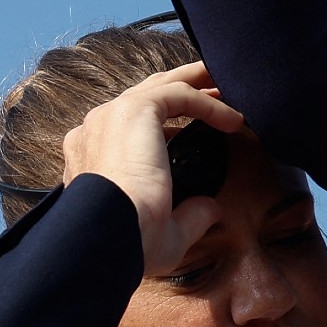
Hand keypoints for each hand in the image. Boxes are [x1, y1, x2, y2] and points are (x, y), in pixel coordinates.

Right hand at [61, 62, 245, 275]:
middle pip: (147, 95)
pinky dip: (210, 104)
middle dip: (185, 88)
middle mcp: (95, 131)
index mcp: (91, 156)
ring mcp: (111, 117)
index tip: (200, 129)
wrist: (109, 236)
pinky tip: (234, 120)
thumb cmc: (127, 243)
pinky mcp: (133, 110)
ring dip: (199, 84)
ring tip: (229, 87)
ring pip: (163, 86)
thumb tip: (211, 208)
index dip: (169, 122)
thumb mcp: (163, 233)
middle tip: (218, 89)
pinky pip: (180, 94)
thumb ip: (188, 216)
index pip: (131, 126)